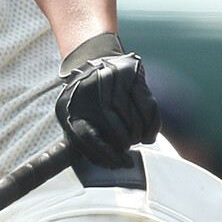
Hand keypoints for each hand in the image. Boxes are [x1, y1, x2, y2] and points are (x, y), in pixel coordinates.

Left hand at [55, 32, 159, 168]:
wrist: (93, 58)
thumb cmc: (84, 96)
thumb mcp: (71, 115)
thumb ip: (80, 139)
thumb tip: (106, 162)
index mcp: (69, 106)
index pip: (87, 139)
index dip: (106, 155)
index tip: (118, 163)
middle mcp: (89, 90)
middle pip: (115, 132)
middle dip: (124, 145)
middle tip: (126, 148)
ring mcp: (110, 80)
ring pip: (133, 121)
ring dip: (138, 136)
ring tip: (136, 138)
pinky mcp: (130, 73)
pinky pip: (147, 106)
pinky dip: (151, 124)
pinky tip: (148, 133)